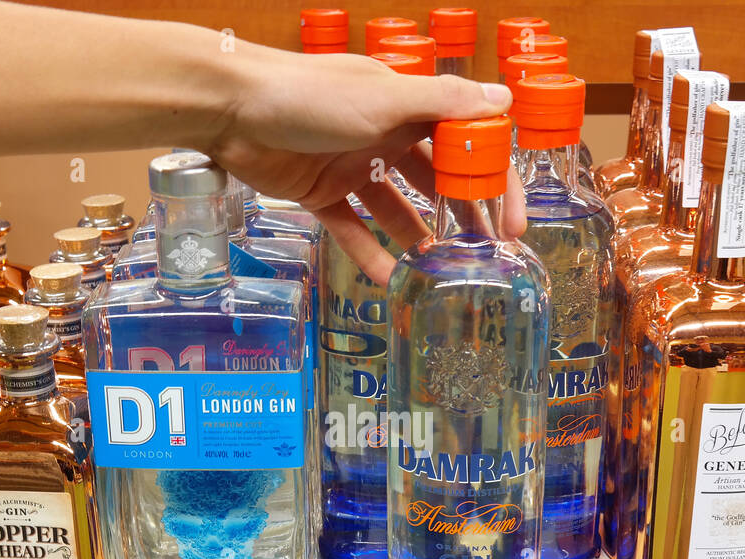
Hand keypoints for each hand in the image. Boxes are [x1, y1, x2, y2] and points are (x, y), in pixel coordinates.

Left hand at [199, 44, 526, 284]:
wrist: (232, 107)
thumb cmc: (307, 93)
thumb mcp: (384, 97)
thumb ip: (443, 103)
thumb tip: (503, 97)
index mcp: (405, 105)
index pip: (465, 142)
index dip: (493, 179)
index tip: (513, 219)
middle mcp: (382, 133)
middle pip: (434, 178)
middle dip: (462, 213)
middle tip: (485, 252)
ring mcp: (351, 164)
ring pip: (395, 207)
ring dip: (418, 236)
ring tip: (442, 269)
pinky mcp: (318, 191)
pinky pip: (352, 228)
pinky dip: (369, 251)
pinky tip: (390, 279)